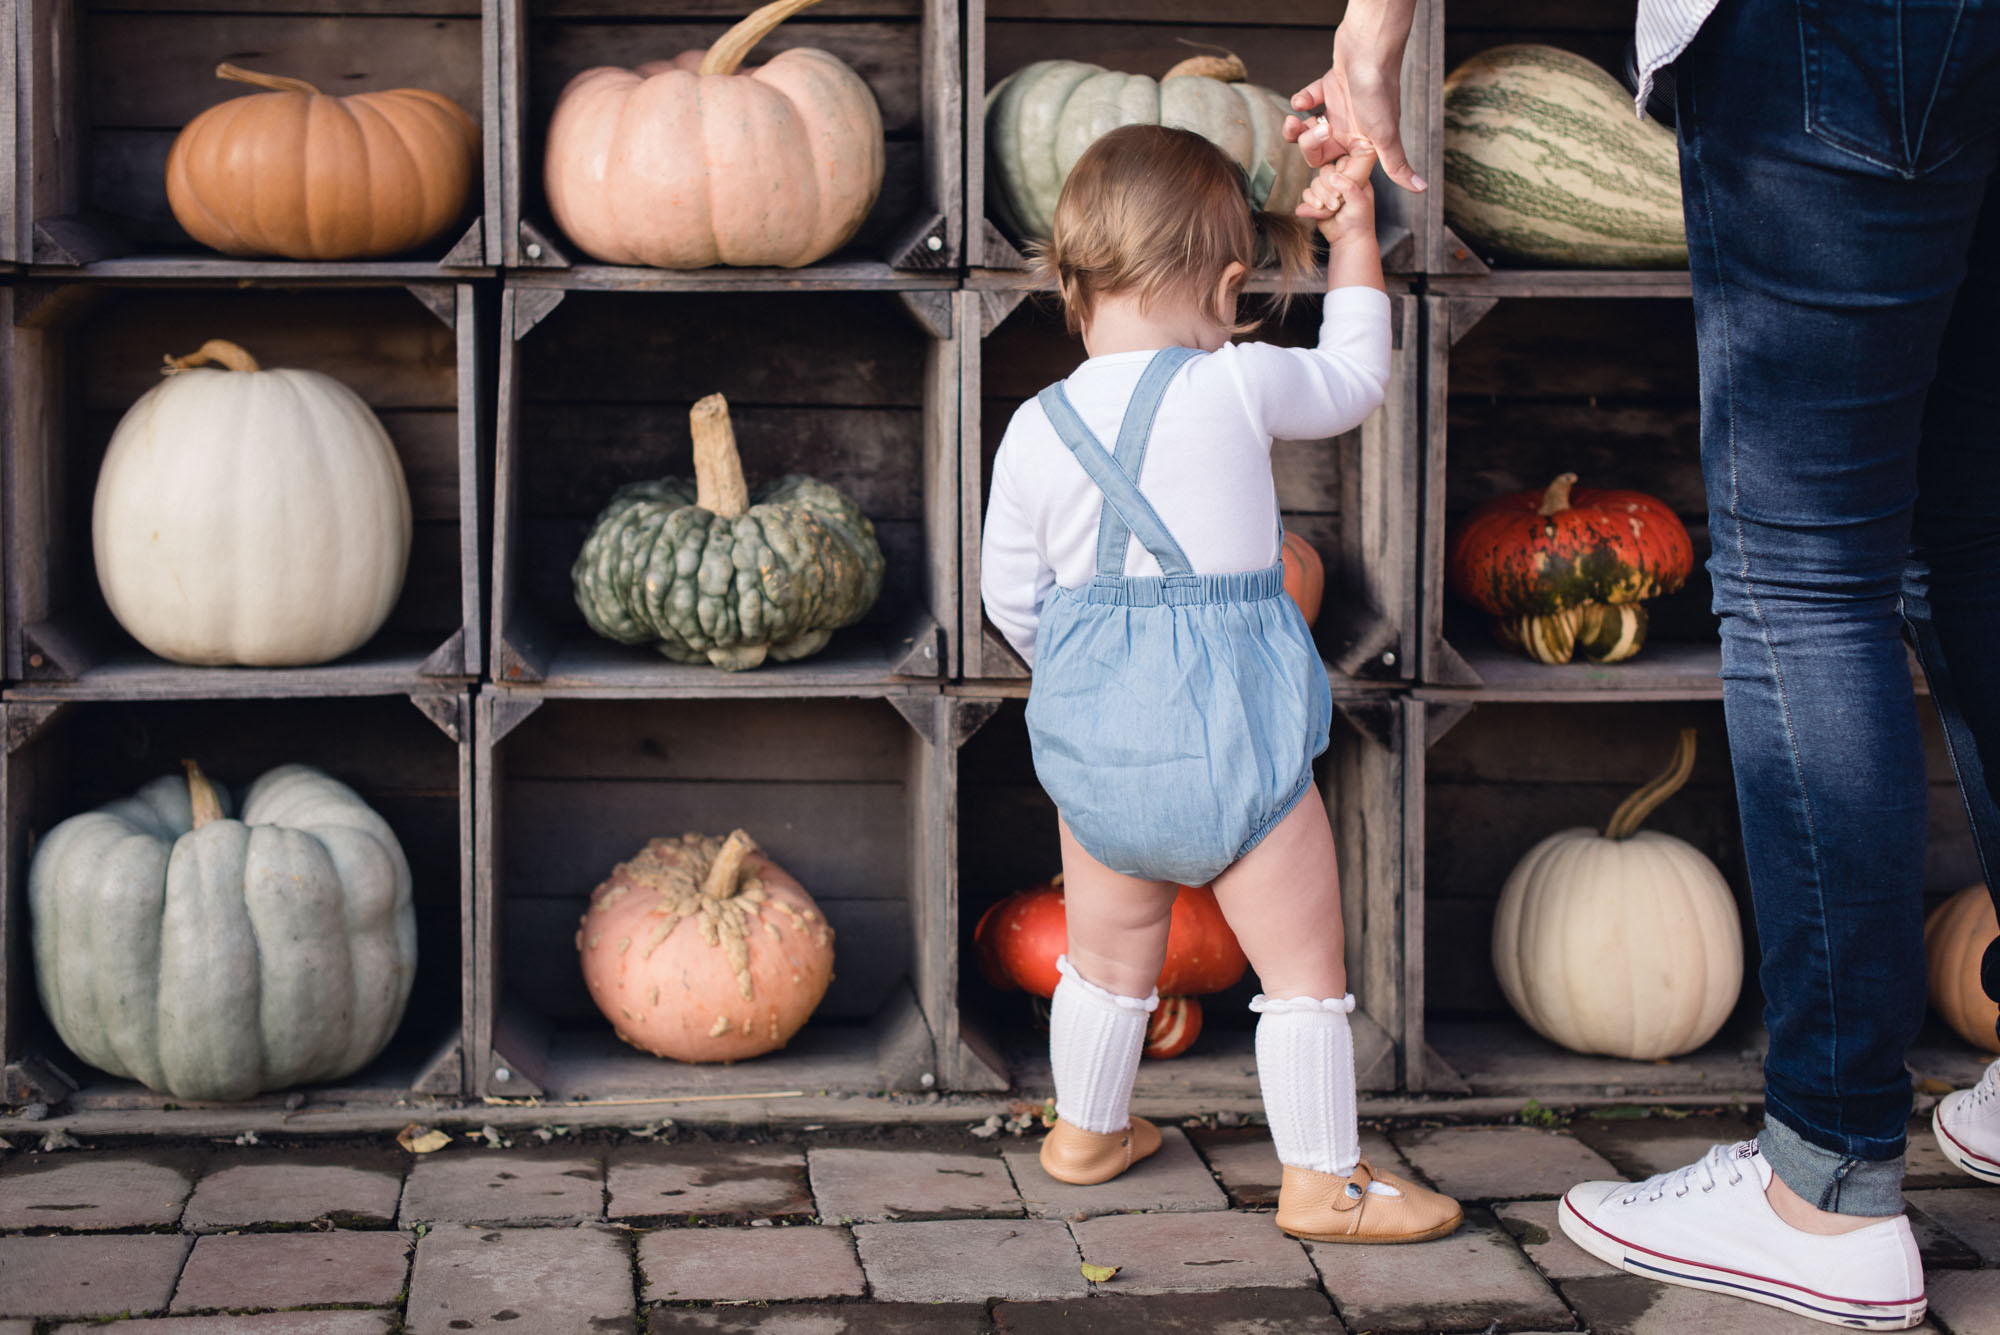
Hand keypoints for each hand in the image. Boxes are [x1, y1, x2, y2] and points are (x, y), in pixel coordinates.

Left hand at [1282, 1, 1423, 191]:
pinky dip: (1302, 100)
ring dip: (1297, 129)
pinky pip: (1308, 101)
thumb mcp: (1385, 135)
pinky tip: (1303, 99)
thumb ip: (1397, 164)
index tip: (1320, 173)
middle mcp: (1351, 128)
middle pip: (1319, 153)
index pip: (1340, 171)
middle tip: (1317, 130)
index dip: (1328, 176)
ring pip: (1310, 130)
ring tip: (1294, 120)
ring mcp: (1339, 108)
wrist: (1369, 46)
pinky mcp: (1329, 87)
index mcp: (1363, 143)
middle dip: (1309, 146)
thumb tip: (1422, 188)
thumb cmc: (1378, 90)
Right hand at [1296, 141, 1377, 245]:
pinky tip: (1319, 210)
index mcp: (1354, 176)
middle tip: (1336, 204)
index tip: (1341, 191)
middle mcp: (1340, 180)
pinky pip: (1307, 194)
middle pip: (1324, 171)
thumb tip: (1334, 176)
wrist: (1348, 239)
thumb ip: (1349, 188)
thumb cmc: (1359, 221)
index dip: (1338, 173)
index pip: (1342, 162)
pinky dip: (1310, 202)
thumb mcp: (1359, 203)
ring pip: (1314, 183)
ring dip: (1319, 197)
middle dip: (1327, 189)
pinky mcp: (1316, 200)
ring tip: (1330, 210)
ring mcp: (1327, 190)